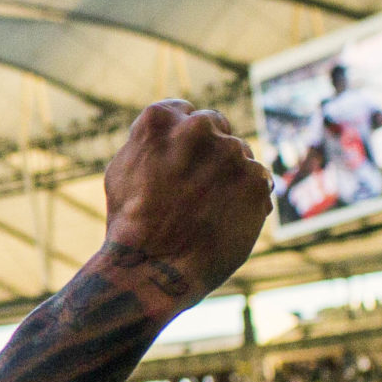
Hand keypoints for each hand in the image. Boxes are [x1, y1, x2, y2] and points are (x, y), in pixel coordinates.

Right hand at [96, 100, 271, 311]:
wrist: (153, 270)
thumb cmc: (129, 226)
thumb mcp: (121, 171)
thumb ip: (149, 142)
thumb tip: (172, 131)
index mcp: (160, 119)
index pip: (184, 111)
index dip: (182, 139)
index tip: (180, 161)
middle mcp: (198, 127)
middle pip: (217, 128)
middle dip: (211, 153)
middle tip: (197, 189)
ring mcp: (230, 152)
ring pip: (240, 155)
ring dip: (231, 177)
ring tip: (209, 211)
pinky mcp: (256, 179)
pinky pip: (260, 181)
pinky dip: (249, 199)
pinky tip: (226, 220)